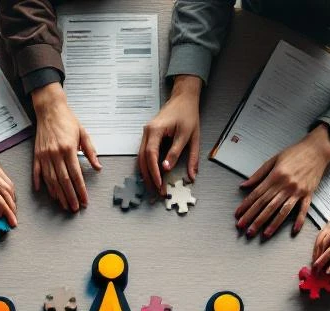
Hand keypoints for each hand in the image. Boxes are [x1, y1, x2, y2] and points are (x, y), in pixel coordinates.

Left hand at [0, 132, 16, 227]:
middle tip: (13, 219)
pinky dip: (10, 189)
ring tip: (12, 209)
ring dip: (12, 199)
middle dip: (12, 209)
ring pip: (9, 186)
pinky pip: (6, 178)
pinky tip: (8, 194)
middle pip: (7, 195)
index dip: (6, 213)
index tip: (10, 221)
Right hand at [32, 84, 100, 211]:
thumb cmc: (68, 120)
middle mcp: (55, 154)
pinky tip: (46, 193)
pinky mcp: (37, 154)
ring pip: (51, 180)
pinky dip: (41, 184)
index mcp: (68, 149)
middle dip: (69, 197)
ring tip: (63, 204)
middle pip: (63, 181)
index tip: (84, 201)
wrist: (50, 109)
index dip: (80, 190)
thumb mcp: (83, 133)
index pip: (76, 175)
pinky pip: (38, 172)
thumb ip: (91, 152)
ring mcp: (44, 155)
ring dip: (58, 194)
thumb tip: (98, 168)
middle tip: (74, 208)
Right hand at [138, 75, 201, 190]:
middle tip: (155, 192)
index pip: (151, 154)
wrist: (183, 98)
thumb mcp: (188, 135)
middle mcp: (147, 132)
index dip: (154, 171)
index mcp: (156, 130)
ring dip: (146, 174)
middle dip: (149, 177)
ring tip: (153, 188)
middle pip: (143, 159)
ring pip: (141, 158)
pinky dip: (147, 167)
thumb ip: (179, 153)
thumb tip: (169, 170)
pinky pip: (145, 155)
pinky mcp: (149, 137)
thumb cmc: (188, 114)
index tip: (159, 184)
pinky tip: (152, 177)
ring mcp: (146, 134)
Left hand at [235, 124, 329, 239]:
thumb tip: (243, 185)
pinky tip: (294, 230)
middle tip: (247, 231)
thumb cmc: (294, 153)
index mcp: (275, 176)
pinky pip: (304, 209)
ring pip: (283, 210)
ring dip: (273, 224)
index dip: (246, 207)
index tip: (238, 216)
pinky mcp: (308, 193)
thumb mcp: (273, 160)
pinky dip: (299, 220)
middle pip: (267, 206)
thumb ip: (258, 174)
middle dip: (255, 219)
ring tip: (264, 234)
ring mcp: (298, 190)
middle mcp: (285, 185)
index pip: (257, 195)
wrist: (317, 149)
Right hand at [312, 207, 329, 273]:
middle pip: (323, 241)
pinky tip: (321, 249)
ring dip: (317, 248)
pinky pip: (325, 231)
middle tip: (315, 267)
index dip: (323, 261)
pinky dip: (321, 241)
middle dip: (317, 255)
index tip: (317, 270)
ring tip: (317, 259)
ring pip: (321, 235)